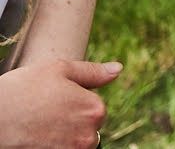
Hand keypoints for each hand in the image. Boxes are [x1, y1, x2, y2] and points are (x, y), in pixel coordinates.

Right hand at [0, 58, 120, 148]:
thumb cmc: (21, 91)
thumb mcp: (58, 70)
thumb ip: (92, 72)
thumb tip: (117, 69)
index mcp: (95, 109)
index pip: (94, 108)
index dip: (73, 103)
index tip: (53, 101)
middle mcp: (88, 136)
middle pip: (86, 129)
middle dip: (69, 122)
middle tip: (42, 114)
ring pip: (74, 143)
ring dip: (60, 137)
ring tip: (36, 127)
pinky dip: (50, 147)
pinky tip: (35, 140)